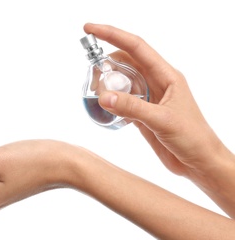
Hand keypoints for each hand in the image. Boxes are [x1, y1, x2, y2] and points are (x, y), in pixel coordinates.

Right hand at [84, 23, 231, 179]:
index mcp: (166, 76)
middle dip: (106, 62)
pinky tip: (104, 107)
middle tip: (90, 72)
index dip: (113, 35)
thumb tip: (103, 96)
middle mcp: (157, 82)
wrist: (198, 161)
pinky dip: (111, 100)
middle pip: (126, 62)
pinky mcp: (143, 113)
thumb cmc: (192, 137)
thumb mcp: (162, 120)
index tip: (91, 29)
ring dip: (107, 82)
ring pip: (123, 81)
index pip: (136, 48)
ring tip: (93, 91)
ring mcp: (149, 98)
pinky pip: (122, 100)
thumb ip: (132, 108)